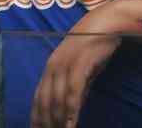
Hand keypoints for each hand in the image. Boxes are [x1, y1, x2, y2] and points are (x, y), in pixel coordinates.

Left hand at [30, 8, 121, 127]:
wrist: (105, 24)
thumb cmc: (93, 48)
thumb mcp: (80, 71)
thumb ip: (75, 88)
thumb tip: (71, 109)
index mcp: (50, 68)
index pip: (38, 97)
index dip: (36, 115)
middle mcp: (53, 67)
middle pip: (44, 101)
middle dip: (45, 121)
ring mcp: (64, 65)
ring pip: (57, 99)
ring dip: (58, 120)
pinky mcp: (78, 65)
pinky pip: (73, 92)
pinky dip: (71, 110)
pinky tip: (71, 124)